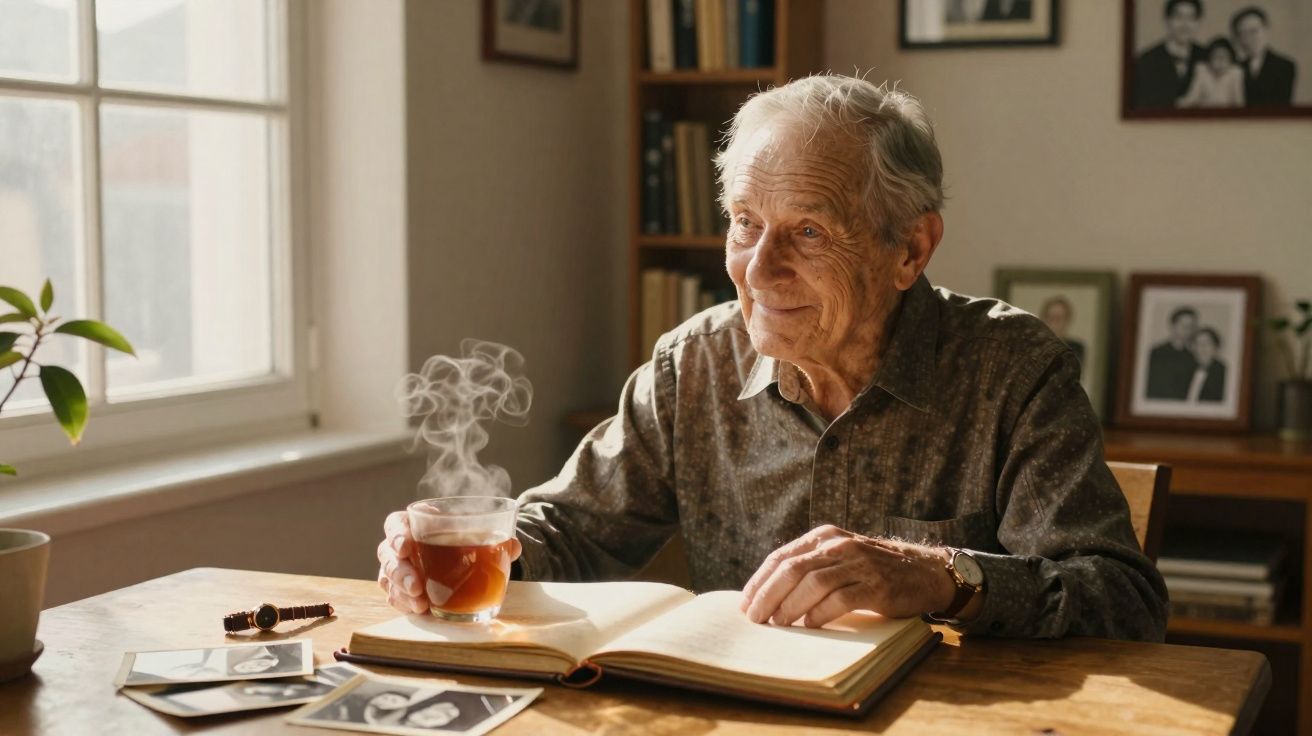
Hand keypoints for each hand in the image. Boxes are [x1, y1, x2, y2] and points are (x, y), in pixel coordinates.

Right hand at [375, 511, 523, 614]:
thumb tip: (513, 546)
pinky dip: (405, 604)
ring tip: (421, 604)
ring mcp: (398, 568)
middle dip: (400, 571)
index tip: (406, 546)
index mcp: (416, 523)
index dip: (396, 534)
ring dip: (401, 592)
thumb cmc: (466, 539)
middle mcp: (401, 545)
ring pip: (387, 578)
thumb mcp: (480, 535)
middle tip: (417, 586)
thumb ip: (495, 538)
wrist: (467, 558)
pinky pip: (394, 596)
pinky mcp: (401, 589)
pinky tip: (419, 610)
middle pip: (387, 555)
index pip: (395, 524)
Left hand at [739, 525, 955, 627]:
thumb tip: (767, 596)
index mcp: (824, 536)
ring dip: (790, 607)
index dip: (759, 581)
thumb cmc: (872, 570)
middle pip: (792, 569)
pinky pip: (840, 599)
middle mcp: (839, 545)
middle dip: (768, 596)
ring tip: (778, 625)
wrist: (923, 572)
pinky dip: (820, 613)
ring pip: (813, 583)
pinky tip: (808, 625)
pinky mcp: (876, 585)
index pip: (781, 557)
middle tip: (755, 619)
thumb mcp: (839, 557)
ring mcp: (858, 563)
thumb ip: (809, 566)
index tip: (745, 604)